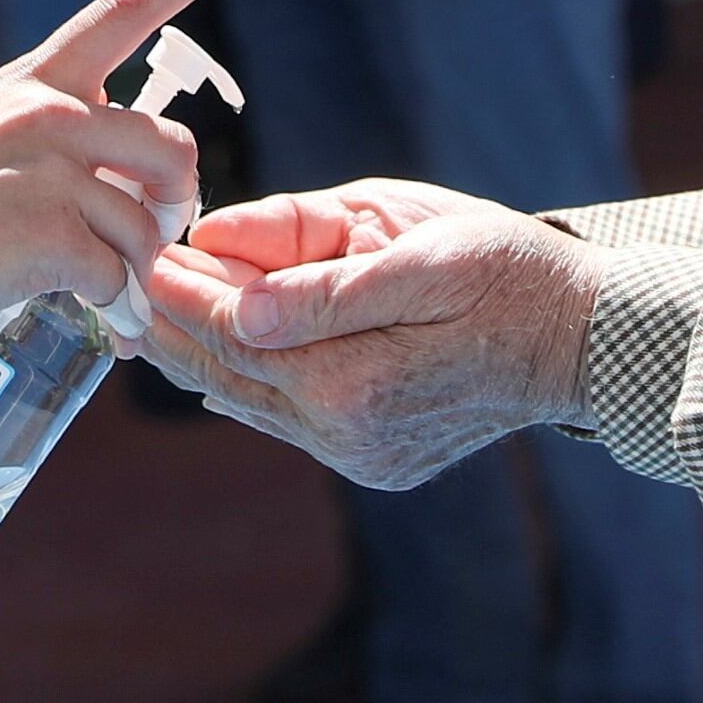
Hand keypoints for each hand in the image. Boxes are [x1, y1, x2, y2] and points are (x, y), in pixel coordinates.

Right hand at [0, 0, 254, 318]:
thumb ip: (40, 142)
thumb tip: (102, 186)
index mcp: (34, 83)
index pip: (125, 9)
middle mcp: (50, 114)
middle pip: (169, 144)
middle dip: (178, 199)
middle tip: (157, 236)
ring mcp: (52, 172)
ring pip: (147, 223)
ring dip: (137, 270)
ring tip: (109, 294)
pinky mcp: (52, 234)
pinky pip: (120, 278)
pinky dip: (116, 310)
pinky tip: (96, 319)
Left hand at [131, 182, 601, 489]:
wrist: (579, 337)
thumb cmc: (502, 265)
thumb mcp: (411, 240)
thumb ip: (310, 263)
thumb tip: (216, 255)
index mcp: (355, 380)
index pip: (230, 329)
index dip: (178, 286)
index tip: (140, 245)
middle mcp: (348, 435)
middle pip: (224, 373)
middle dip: (170, 322)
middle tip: (122, 274)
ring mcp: (360, 458)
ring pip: (247, 398)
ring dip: (199, 351)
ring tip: (153, 301)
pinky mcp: (372, 462)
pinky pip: (284, 416)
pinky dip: (245, 376)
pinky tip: (215, 345)